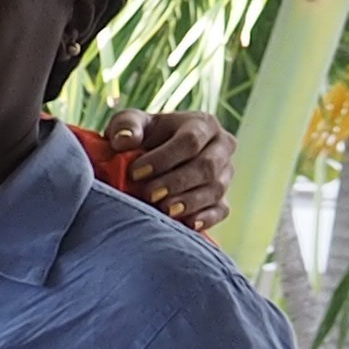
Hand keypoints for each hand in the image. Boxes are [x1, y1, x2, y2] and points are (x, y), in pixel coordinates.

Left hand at [112, 110, 233, 232]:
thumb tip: (124, 141)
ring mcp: (224, 174)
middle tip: (149, 194)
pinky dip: (205, 218)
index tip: (135, 172)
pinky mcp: (222, 199)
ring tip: (164, 210)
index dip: (164, 158)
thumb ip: (126, 126)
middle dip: (176, 182)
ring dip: (189, 202)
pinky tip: (187, 224)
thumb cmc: (142, 137)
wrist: (151, 159)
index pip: (190, 140)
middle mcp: (221, 147)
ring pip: (215, 189)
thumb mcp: (130, 124)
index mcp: (203, 124)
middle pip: (207, 166)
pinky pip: (221, 210)